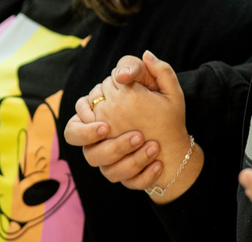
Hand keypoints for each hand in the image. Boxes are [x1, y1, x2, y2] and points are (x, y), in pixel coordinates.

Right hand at [62, 51, 173, 191]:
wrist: (177, 137)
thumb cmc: (159, 105)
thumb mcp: (154, 83)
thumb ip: (136, 69)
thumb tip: (121, 72)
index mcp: (97, 118)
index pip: (75, 126)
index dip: (85, 129)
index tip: (106, 127)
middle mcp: (100, 143)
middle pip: (89, 154)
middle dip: (110, 148)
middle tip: (136, 137)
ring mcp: (112, 163)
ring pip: (108, 172)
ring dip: (132, 161)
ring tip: (154, 147)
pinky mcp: (127, 178)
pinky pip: (130, 183)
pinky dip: (144, 175)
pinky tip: (158, 164)